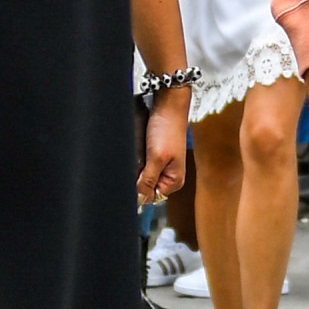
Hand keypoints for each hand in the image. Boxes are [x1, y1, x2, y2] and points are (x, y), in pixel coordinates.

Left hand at [137, 86, 188, 206]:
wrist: (167, 106)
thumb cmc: (167, 130)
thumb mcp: (157, 158)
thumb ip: (147, 181)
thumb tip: (138, 201)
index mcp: (174, 181)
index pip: (150, 197)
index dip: (138, 189)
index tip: (133, 175)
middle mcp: (168, 177)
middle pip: (144, 187)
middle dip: (136, 177)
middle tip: (138, 160)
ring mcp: (161, 166)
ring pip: (140, 176)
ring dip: (135, 167)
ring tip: (140, 152)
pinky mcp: (154, 156)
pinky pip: (140, 165)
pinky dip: (135, 159)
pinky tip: (138, 150)